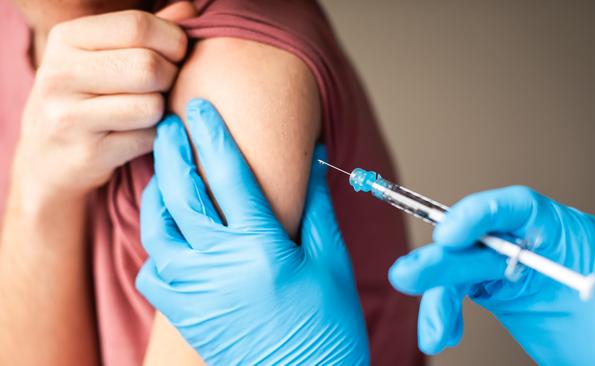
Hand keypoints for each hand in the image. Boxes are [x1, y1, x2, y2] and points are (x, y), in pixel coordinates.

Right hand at [11, 2, 195, 208]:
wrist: (49, 157)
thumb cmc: (90, 97)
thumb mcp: (107, 54)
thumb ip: (148, 30)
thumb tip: (190, 9)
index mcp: (68, 38)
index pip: (138, 25)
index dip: (173, 41)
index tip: (175, 55)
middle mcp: (60, 73)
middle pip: (149, 66)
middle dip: (170, 78)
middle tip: (163, 87)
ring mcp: (69, 116)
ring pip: (151, 106)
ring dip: (162, 111)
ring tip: (147, 111)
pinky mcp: (87, 153)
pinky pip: (147, 139)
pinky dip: (154, 138)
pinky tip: (135, 136)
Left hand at [136, 99, 368, 364]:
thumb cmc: (328, 324)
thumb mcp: (330, 261)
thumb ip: (316, 207)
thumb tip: (313, 159)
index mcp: (262, 247)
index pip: (230, 176)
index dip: (214, 136)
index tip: (202, 109)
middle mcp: (222, 265)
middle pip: (183, 194)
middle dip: (172, 152)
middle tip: (169, 125)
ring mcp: (197, 292)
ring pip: (158, 230)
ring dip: (157, 194)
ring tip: (163, 173)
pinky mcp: (186, 315)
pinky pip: (154, 272)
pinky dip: (157, 246)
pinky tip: (170, 233)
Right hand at [389, 186, 594, 364]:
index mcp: (566, 233)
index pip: (518, 207)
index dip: (480, 213)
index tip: (449, 233)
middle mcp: (530, 243)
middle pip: (477, 239)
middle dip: (441, 259)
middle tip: (407, 276)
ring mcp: (508, 266)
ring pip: (458, 267)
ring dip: (435, 293)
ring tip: (433, 330)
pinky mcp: (492, 289)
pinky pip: (455, 293)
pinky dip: (442, 313)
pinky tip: (441, 335)